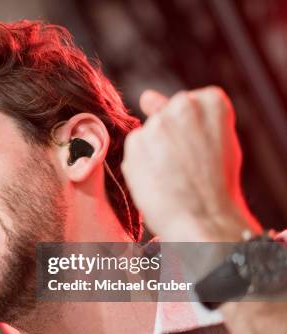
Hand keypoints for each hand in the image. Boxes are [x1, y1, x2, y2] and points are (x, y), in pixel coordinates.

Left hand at [121, 87, 260, 240]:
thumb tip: (146, 97)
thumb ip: (187, 117)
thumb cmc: (216, 184)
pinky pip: (135, 149)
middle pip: (166, 114)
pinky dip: (141, 164)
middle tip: (187, 165)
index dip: (194, 130)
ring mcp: (157, 123)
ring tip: (174, 176)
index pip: (193, 102)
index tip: (202, 148)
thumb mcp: (215, 141)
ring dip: (154, 150)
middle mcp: (182, 105)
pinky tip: (158, 180)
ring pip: (149, 132)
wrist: (204, 220)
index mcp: (211, 100)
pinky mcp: (135, 142)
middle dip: (171, 135)